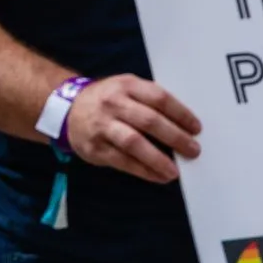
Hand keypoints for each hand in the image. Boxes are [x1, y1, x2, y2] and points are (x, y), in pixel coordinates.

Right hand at [64, 75, 202, 183]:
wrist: (66, 109)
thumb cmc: (107, 99)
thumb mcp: (125, 89)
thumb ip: (149, 101)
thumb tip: (182, 124)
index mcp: (126, 85)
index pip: (159, 98)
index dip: (180, 113)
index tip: (196, 128)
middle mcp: (114, 103)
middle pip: (149, 121)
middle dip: (175, 137)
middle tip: (193, 150)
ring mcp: (103, 126)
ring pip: (134, 142)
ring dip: (158, 159)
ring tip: (174, 171)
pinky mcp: (96, 147)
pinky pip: (123, 161)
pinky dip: (143, 171)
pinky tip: (158, 177)